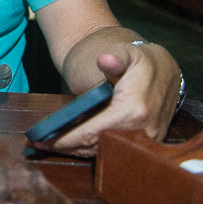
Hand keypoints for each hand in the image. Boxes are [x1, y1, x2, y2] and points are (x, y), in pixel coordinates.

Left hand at [32, 41, 179, 156]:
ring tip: (48, 144)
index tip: (42, 139)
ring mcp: (146, 140)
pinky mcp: (145, 143)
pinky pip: (113, 149)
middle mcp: (142, 131)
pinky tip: (71, 145)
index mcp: (135, 110)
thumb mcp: (128, 51)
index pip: (93, 132)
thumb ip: (115, 56)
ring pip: (104, 152)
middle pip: (96, 147)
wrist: (164, 68)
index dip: (67, 138)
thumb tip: (105, 59)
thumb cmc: (141, 60)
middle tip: (38, 143)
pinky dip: (91, 149)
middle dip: (66, 147)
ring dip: (76, 150)